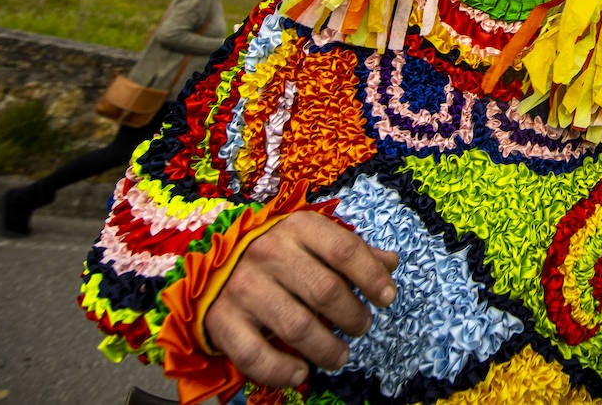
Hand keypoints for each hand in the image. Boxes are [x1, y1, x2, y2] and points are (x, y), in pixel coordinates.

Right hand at [204, 211, 398, 388]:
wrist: (210, 263)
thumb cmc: (276, 252)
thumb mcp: (312, 240)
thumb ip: (351, 251)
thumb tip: (391, 263)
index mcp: (297, 227)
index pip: (344, 250)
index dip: (371, 277)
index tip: (387, 298)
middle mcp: (268, 253)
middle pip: (326, 291)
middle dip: (353, 316)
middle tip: (361, 327)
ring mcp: (243, 287)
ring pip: (297, 326)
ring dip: (327, 348)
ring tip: (340, 355)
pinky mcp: (222, 320)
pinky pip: (255, 354)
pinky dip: (281, 370)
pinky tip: (301, 372)